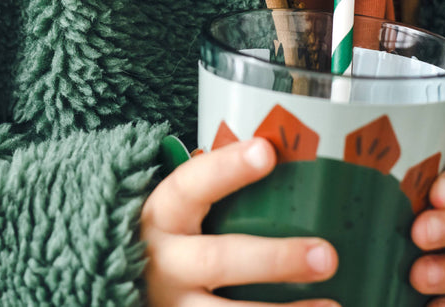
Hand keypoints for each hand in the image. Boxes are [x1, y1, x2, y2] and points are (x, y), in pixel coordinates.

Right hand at [141, 137, 339, 305]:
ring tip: (331, 306)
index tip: (267, 152)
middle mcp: (163, 261)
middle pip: (217, 260)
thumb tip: (293, 157)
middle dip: (274, 260)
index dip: (227, 168)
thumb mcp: (180, 209)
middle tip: (326, 255)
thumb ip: (218, 189)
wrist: (114, 283)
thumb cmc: (172, 234)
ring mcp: (171, 304)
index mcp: (163, 215)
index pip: (191, 184)